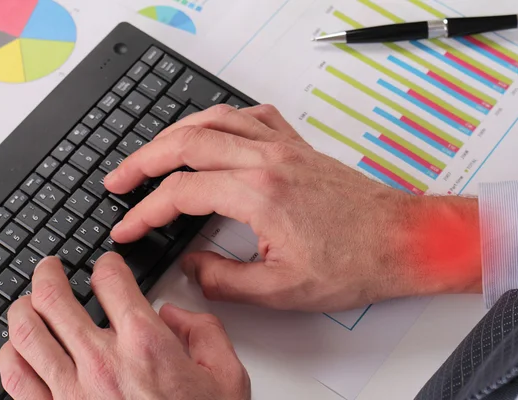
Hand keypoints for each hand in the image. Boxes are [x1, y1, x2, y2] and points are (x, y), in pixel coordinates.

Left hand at [0, 254, 249, 399]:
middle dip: (49, 274)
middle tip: (51, 268)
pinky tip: (17, 347)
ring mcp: (73, 392)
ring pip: (28, 334)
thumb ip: (204, 330)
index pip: (111, 282)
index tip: (107, 265)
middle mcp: (103, 363)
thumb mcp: (226, 374)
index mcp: (146, 345)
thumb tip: (175, 315)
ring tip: (29, 300)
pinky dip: (11, 355)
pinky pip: (17, 380)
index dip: (107, 264)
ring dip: (24, 308)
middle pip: (55, 299)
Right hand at [105, 104, 481, 312]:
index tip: (128, 227)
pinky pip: (253, 117)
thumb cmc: (353, 262)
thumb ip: (224, 279)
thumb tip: (193, 266)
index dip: (145, 212)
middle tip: (120, 180)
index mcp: (259, 194)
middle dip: (143, 160)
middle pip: (187, 143)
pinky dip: (223, 120)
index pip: (181, 193)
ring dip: (176, 133)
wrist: (397, 240)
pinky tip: (215, 132)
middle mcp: (267, 160)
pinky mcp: (298, 147)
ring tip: (153, 152)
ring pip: (215, 120)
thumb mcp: (281, 289)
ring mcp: (284, 147)